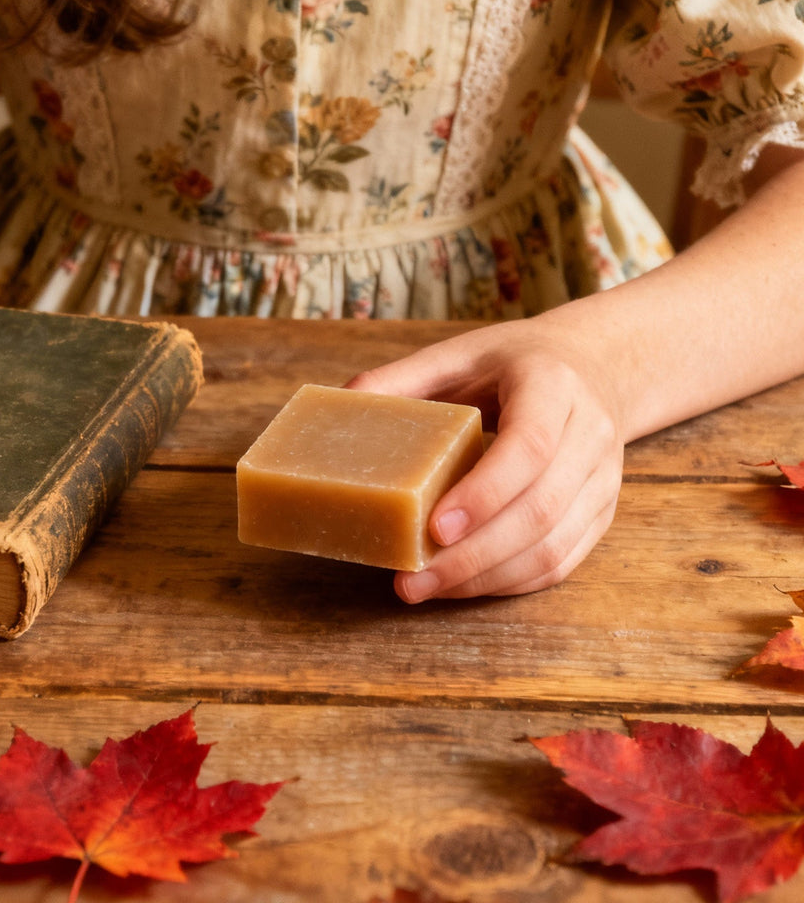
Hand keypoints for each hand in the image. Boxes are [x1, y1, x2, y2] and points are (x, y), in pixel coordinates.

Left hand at [345, 314, 625, 601]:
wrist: (593, 367)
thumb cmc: (512, 362)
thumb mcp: (458, 354)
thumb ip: (400, 380)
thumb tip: (339, 407)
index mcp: (553, 383)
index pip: (530, 446)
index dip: (484, 493)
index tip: (434, 529)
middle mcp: (589, 432)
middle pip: (540, 508)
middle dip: (473, 555)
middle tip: (412, 580)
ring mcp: (603, 479)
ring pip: (553, 547)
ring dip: (485, 578)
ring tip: (424, 588)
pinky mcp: (601, 513)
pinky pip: (560, 562)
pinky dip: (508, 583)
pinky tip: (461, 585)